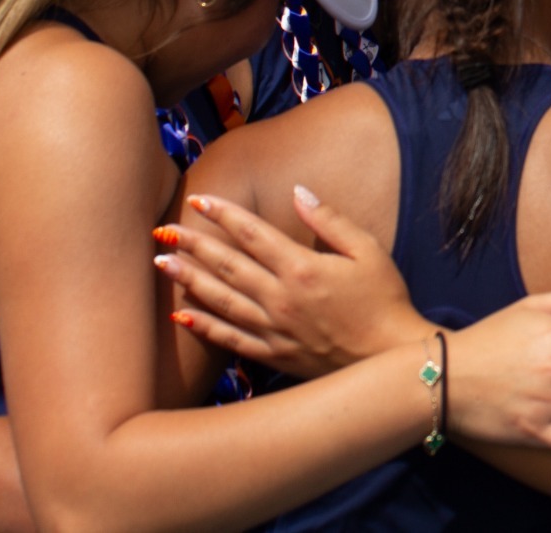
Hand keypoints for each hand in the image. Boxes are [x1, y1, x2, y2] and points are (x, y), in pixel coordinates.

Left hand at [155, 187, 421, 376]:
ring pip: (222, 300)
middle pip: (227, 265)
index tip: (198, 199)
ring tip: (161, 263)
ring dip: (189, 279)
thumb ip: (330, 220)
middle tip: (163, 228)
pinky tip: (182, 314)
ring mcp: (274, 329)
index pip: (252, 233)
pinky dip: (204, 326)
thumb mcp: (367, 250)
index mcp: (302, 269)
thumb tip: (299, 192)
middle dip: (194, 243)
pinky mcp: (274, 354)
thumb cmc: (384, 299)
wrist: (388, 358)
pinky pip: (231, 339)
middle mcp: (281, 298)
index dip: (223, 214)